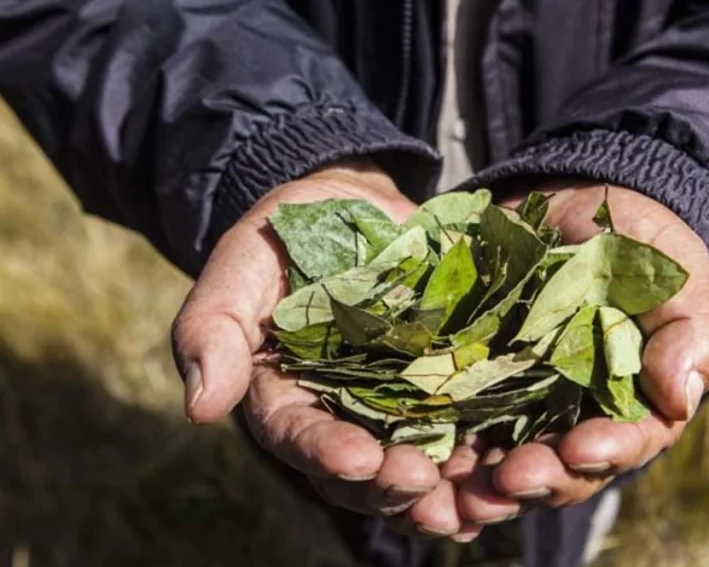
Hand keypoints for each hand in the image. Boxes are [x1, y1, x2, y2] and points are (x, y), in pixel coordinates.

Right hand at [171, 160, 465, 535]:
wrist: (352, 207)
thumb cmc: (286, 235)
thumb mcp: (242, 263)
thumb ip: (213, 326)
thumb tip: (199, 408)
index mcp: (284, 396)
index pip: (298, 435)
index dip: (326, 453)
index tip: (356, 459)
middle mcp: (341, 415)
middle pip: (361, 472)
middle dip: (389, 485)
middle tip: (420, 483)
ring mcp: (397, 407)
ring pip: (416, 468)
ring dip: (444, 493)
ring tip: (472, 501)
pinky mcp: (447, 388)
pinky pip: (467, 433)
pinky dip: (486, 459)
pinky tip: (509, 472)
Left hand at [447, 182, 708, 523]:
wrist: (572, 210)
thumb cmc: (638, 249)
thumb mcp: (674, 277)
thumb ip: (687, 333)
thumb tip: (680, 396)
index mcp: (631, 406)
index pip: (624, 443)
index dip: (604, 453)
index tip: (579, 449)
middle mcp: (573, 420)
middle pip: (557, 470)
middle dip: (535, 479)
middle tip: (509, 479)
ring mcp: (518, 406)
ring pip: (501, 463)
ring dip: (481, 485)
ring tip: (460, 491)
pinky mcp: (471, 383)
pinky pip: (451, 427)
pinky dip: (436, 451)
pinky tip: (418, 463)